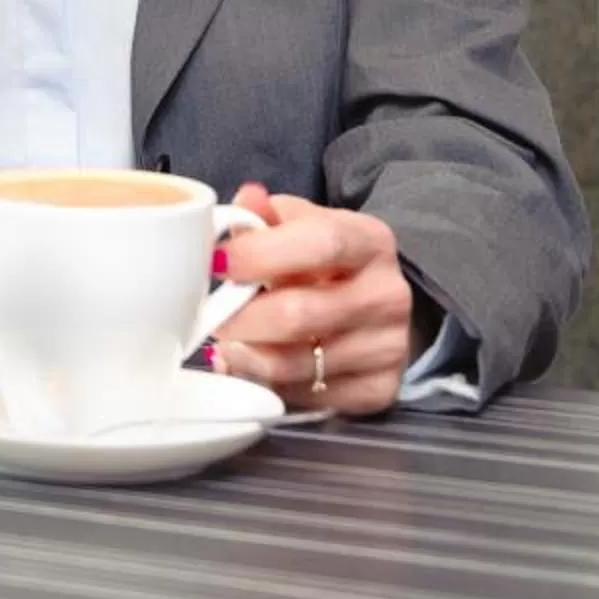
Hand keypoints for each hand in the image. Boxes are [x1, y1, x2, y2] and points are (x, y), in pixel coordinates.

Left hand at [208, 185, 412, 417]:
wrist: (375, 305)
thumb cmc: (324, 261)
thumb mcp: (300, 224)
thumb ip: (265, 215)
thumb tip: (244, 201)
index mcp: (370, 241)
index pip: (320, 243)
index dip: (260, 254)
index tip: (216, 263)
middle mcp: (388, 295)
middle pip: (299, 314)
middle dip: (239, 317)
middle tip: (209, 314)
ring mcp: (390, 347)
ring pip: (296, 364)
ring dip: (246, 355)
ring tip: (227, 340)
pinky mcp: (380, 390)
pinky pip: (307, 397)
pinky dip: (269, 384)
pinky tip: (254, 365)